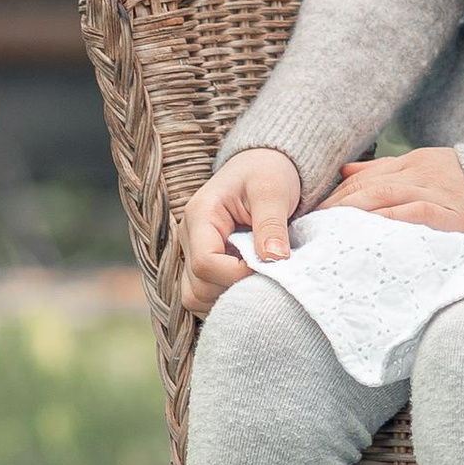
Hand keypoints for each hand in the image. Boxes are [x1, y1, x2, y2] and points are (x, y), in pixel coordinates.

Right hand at [181, 150, 301, 314]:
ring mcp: (193, 253)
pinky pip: (205, 296)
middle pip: (197, 287)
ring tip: (260, 281)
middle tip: (268, 278)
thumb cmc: (267, 172)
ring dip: (229, 299)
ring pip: (196, 298)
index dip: (237, 275)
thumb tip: (274, 259)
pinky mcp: (204, 264)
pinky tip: (251, 286)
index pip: (205, 263)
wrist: (263, 165)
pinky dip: (227, 299)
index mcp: (200, 217)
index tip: (268, 268)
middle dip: (234, 290)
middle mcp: (189, 238)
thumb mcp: (273, 190)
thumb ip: (271, 224)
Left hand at [321, 145, 463, 232]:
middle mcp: (421, 174)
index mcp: (415, 162)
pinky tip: (368, 230)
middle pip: (368, 185)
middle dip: (338, 204)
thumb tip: (345, 171)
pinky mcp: (450, 214)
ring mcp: (436, 192)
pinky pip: (413, 213)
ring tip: (330, 228)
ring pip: (384, 196)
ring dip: (353, 211)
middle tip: (312, 222)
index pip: (366, 175)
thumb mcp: (427, 168)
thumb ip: (387, 170)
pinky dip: (388, 219)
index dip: (338, 193)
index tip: (315, 210)